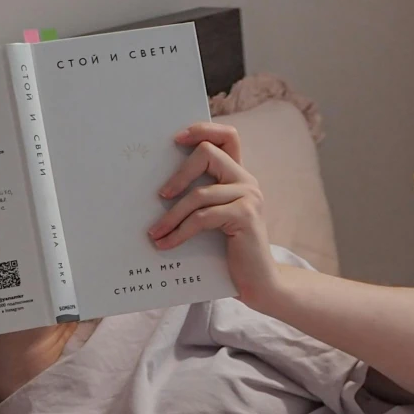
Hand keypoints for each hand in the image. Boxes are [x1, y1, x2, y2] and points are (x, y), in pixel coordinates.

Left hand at [151, 122, 279, 307]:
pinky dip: (179, 232)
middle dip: (179, 174)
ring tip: (155, 233)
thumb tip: (161, 191)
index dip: (203, 129)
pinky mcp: (244, 216)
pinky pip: (202, 218)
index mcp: (240, 177)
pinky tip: (166, 244)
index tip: (176, 138)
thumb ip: (201, 200)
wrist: (258, 283)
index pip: (228, 136)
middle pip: (208, 154)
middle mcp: (247, 181)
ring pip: (199, 194)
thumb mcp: (215, 220)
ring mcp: (248, 197)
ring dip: (171, 216)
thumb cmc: (232, 253)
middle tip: (160, 196)